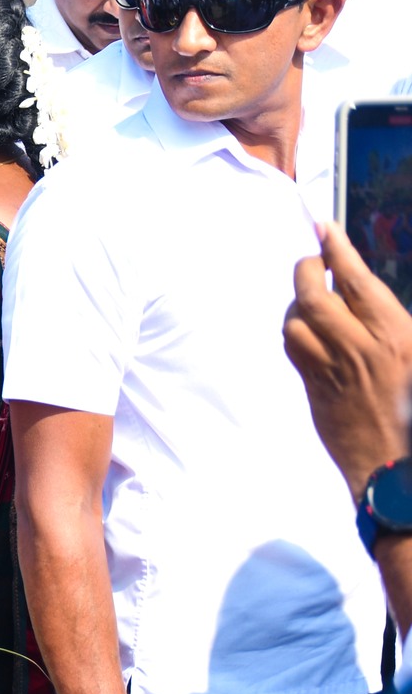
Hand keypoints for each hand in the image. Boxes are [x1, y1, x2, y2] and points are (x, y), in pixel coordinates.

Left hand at [285, 222, 411, 497]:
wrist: (401, 467)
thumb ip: (396, 323)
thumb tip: (370, 294)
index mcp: (396, 335)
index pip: (358, 281)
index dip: (338, 249)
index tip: (324, 227)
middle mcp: (359, 349)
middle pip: (313, 295)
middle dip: (308, 271)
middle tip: (314, 261)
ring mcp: (331, 370)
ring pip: (294, 321)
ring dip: (298, 304)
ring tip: (312, 298)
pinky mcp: (315, 389)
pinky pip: (293, 349)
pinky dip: (294, 332)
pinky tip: (305, 329)